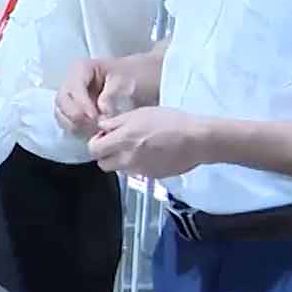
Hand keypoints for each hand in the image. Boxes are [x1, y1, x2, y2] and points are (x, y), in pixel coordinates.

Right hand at [55, 57, 140, 136]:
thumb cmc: (126, 76)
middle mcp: (69, 82)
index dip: (81, 103)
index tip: (95, 116)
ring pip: (60, 113)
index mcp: (81, 69)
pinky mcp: (70, 110)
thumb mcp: (123, 80)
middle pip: (61, 100)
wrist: (129, 80)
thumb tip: (102, 110)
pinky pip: (65, 122)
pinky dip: (76, 129)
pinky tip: (91, 132)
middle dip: (75, 115)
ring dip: (74, 124)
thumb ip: (111, 94)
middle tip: (93, 125)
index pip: (74, 87)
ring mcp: (68, 97)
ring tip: (94, 130)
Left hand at [88, 107, 208, 177]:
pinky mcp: (152, 177)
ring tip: (136, 147)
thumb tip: (101, 126)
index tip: (104, 136)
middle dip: (105, 154)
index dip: (96, 142)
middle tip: (116, 143)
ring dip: (121, 160)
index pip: (94, 150)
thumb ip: (117, 122)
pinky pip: (137, 173)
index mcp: (123, 141)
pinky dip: (137, 165)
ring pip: (119, 170)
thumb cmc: (171, 121)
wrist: (198, 140)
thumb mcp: (140, 114)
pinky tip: (151, 154)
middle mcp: (128, 159)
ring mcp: (140, 171)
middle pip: (103, 164)